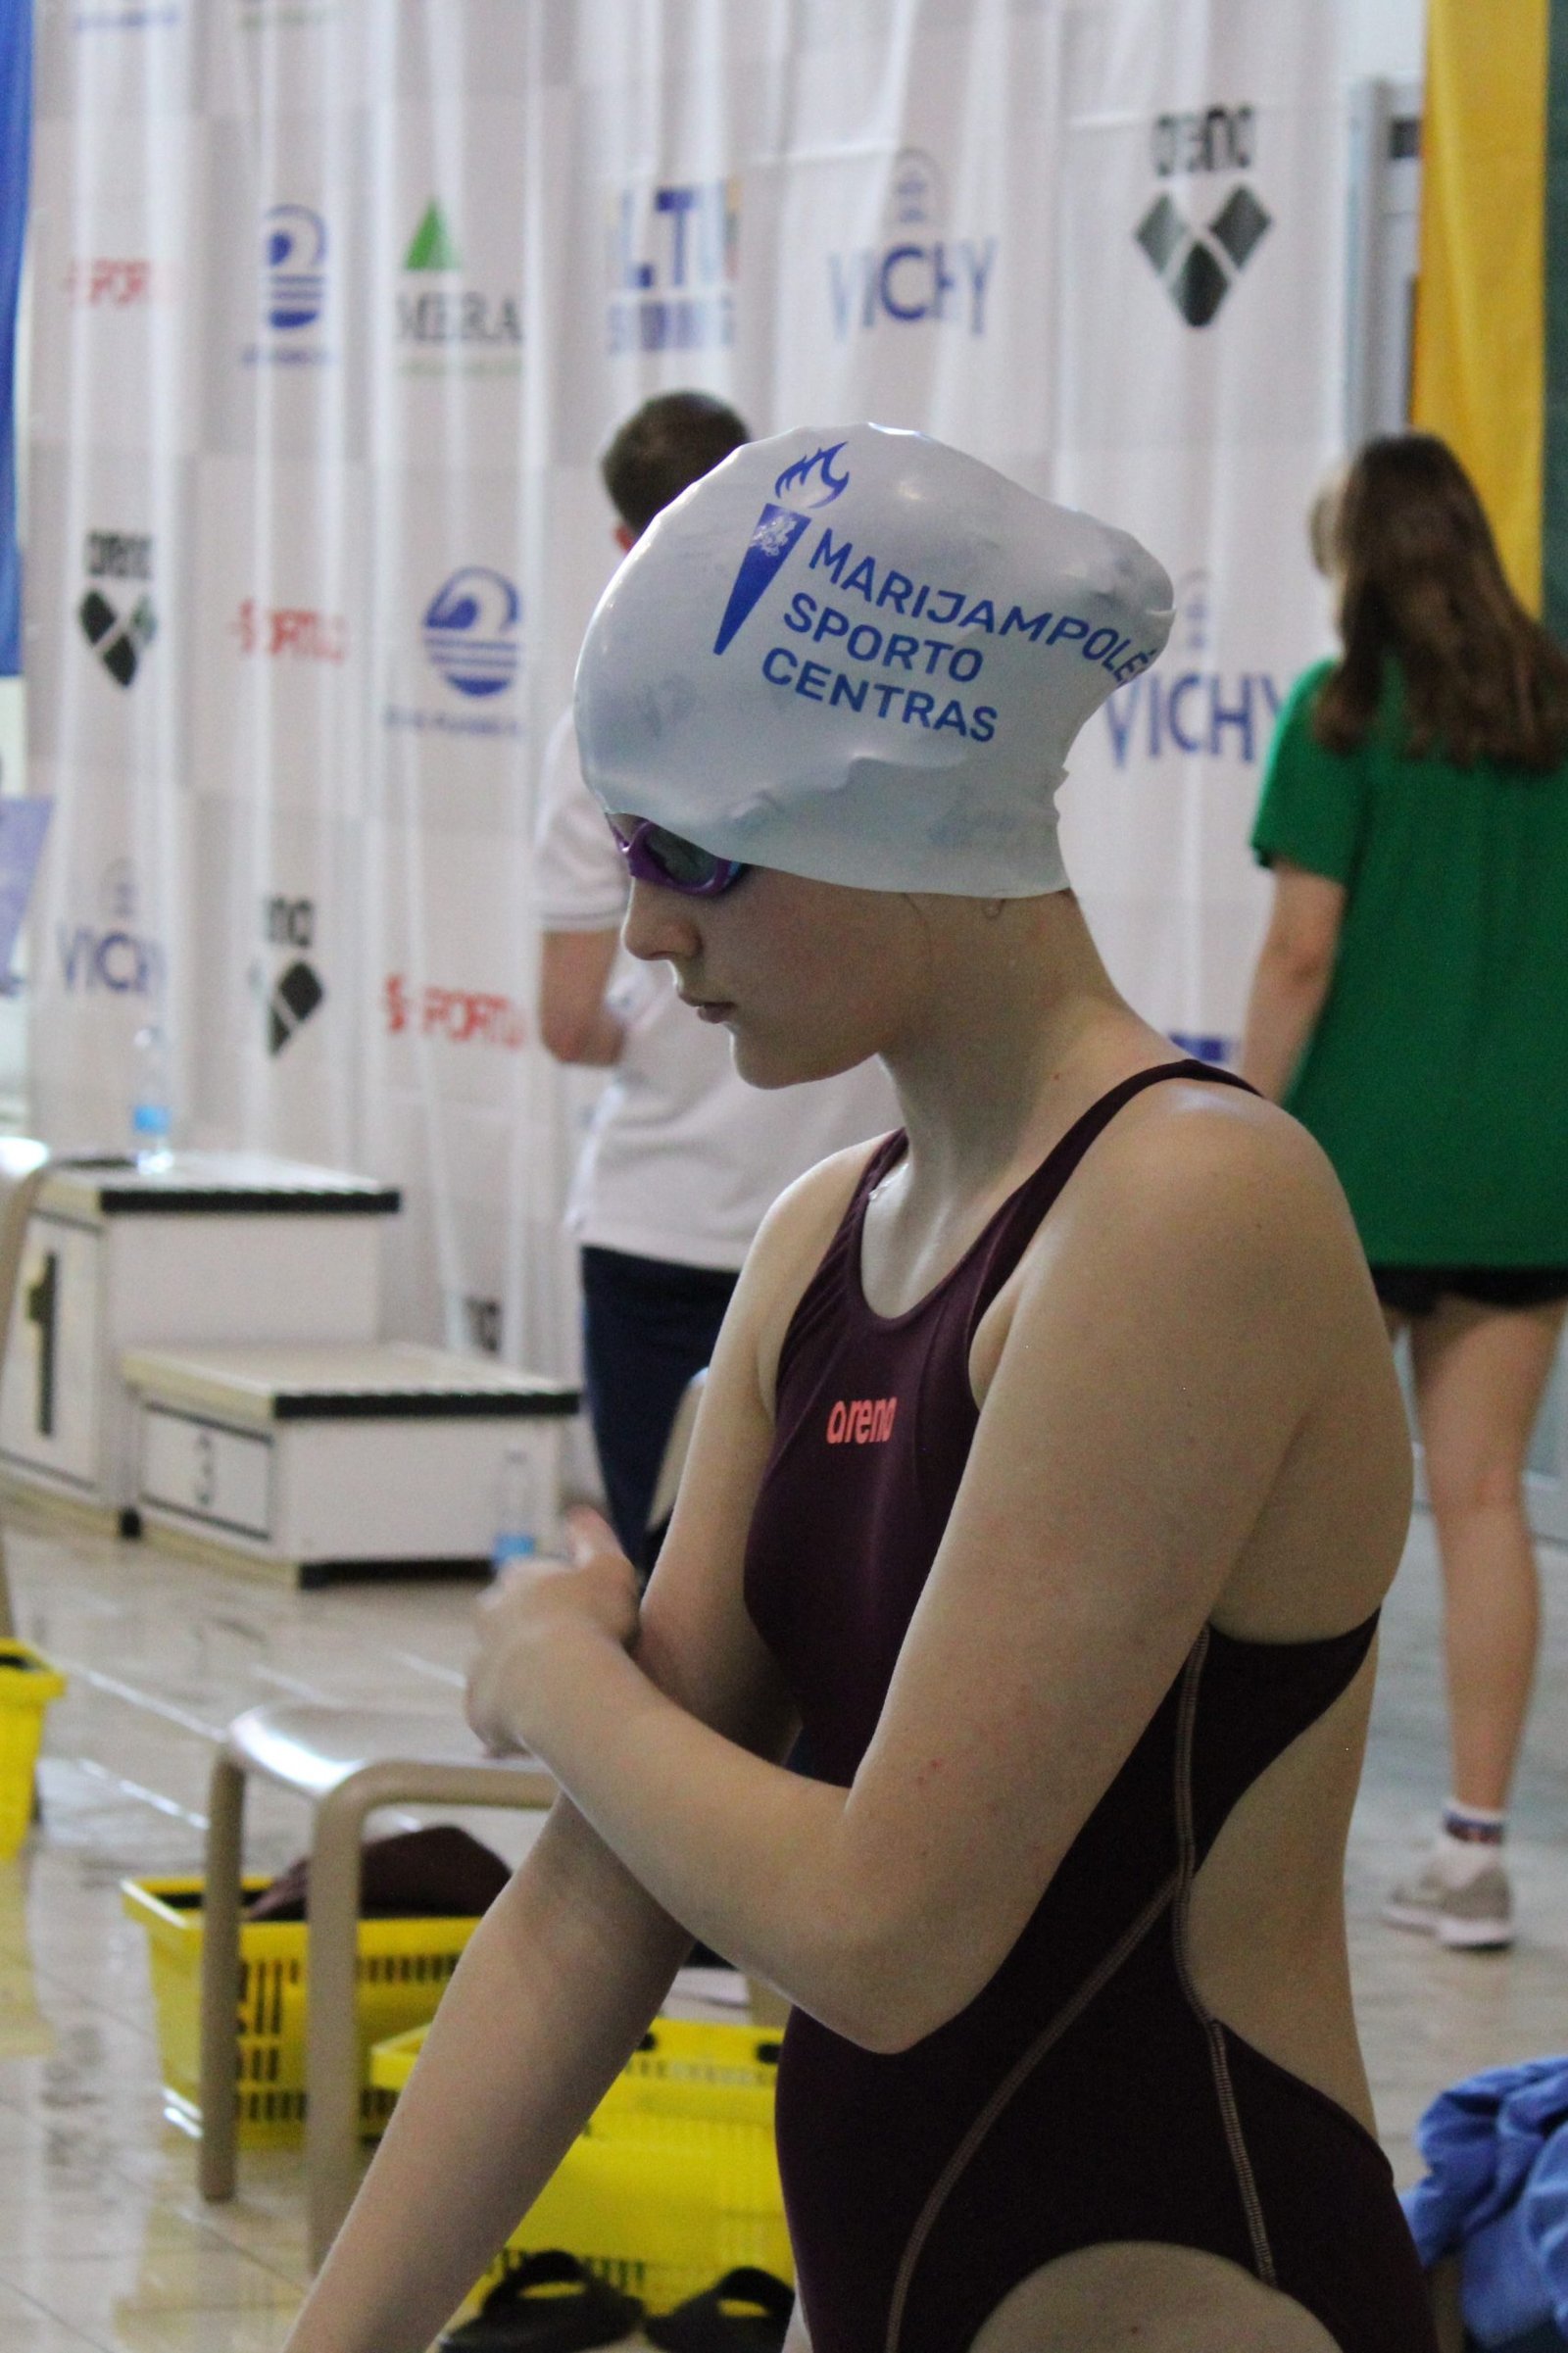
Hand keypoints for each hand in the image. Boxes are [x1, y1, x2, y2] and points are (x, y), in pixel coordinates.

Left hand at [466, 1508, 640, 1754]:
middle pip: (501, 1623)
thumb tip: (577, 1513)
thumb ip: (593, 1539)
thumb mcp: (611, 1568)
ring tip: (558, 1700)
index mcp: (517, 1582)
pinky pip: (493, 1717)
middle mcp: (488, 1619)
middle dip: (524, 1635)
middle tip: (566, 1656)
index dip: (554, 1596)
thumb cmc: (596, 1624)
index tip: (580, 1614)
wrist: (567, 1688)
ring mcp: (479, 1666)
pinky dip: (511, 1722)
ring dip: (519, 1681)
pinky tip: (542, 1730)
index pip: (526, 1579)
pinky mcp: (478, 1710)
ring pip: (496, 1671)